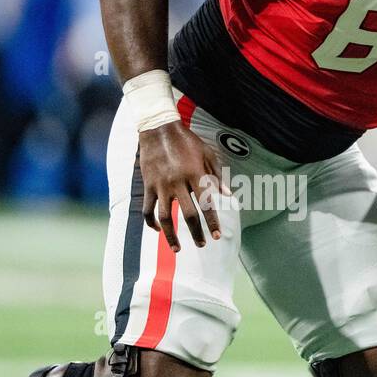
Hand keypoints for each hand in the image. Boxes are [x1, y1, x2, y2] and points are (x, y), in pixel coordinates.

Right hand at [138, 120, 222, 250]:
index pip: (207, 204)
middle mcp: (178, 182)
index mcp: (195, 174)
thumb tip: (229, 195)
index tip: (217, 236)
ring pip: (164, 217)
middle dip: (196, 233)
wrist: (158, 128)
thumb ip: (218, 175)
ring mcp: (161, 185)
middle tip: (203, 245)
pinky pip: (147, 209)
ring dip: (171, 236)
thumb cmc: (187, 141)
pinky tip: (158, 230)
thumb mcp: (208, 153)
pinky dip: (151, 222)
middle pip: (188, 215)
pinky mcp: (148, 185)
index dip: (213, 222)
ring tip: (177, 248)